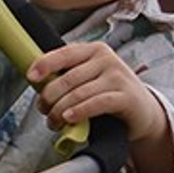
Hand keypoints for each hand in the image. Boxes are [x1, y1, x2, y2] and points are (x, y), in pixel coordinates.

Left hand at [29, 40, 173, 172]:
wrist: (142, 110)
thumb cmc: (108, 93)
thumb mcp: (89, 78)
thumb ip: (68, 76)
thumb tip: (38, 83)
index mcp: (94, 50)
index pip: (65, 53)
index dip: (45, 64)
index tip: (31, 77)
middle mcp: (107, 59)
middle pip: (67, 78)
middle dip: (49, 97)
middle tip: (44, 110)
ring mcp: (118, 77)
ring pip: (78, 93)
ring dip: (59, 111)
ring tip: (54, 121)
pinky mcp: (126, 96)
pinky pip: (97, 103)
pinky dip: (79, 111)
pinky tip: (69, 118)